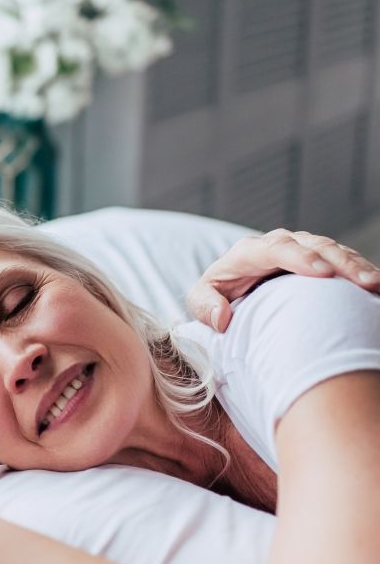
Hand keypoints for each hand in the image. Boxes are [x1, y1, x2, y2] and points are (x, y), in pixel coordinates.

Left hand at [188, 229, 379, 331]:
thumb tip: (221, 319)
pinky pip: (344, 261)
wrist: (232, 289)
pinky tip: (377, 288)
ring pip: (335, 250)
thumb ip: (204, 305)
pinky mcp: (320, 260)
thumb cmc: (216, 294)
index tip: (323, 274)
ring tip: (376, 285)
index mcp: (250, 251)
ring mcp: (303, 250)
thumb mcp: (201, 298)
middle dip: (341, 262)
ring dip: (357, 266)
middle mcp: (281, 245)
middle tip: (364, 283)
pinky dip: (361, 271)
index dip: (301, 258)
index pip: (277, 248)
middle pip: (315, 245)